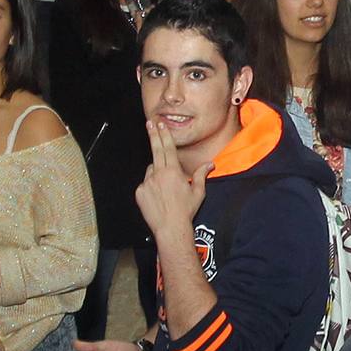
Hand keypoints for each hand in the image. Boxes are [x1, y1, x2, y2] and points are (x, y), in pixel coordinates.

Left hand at [135, 121, 208, 237]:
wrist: (171, 228)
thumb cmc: (186, 211)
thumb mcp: (198, 192)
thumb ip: (201, 175)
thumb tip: (210, 164)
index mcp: (173, 172)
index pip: (168, 148)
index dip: (164, 135)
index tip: (161, 125)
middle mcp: (158, 174)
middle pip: (156, 150)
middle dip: (154, 135)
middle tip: (150, 123)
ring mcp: (147, 183)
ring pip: (151, 170)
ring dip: (156, 172)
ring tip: (165, 187)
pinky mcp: (140, 192)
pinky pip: (145, 184)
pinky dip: (150, 186)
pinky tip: (158, 196)